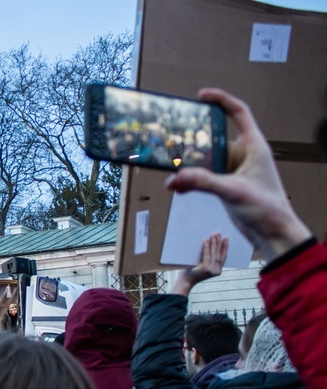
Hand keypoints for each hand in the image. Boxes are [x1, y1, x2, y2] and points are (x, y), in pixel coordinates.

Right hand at [165, 88, 310, 261]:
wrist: (273, 234)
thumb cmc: (267, 208)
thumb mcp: (234, 191)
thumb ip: (205, 182)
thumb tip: (178, 176)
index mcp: (253, 147)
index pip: (238, 113)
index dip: (221, 101)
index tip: (201, 96)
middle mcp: (242, 155)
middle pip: (214, 138)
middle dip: (194, 140)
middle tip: (174, 139)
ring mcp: (233, 170)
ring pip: (205, 160)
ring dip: (188, 166)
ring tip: (172, 172)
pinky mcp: (225, 184)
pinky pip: (202, 177)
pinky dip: (190, 181)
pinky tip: (178, 188)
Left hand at [171, 233, 227, 295]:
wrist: (185, 281)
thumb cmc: (192, 272)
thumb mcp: (203, 266)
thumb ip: (208, 259)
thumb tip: (209, 243)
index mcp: (217, 270)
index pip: (223, 257)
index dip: (225, 247)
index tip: (226, 239)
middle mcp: (216, 270)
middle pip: (219, 254)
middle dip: (219, 243)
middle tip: (219, 233)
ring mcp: (211, 270)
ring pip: (214, 253)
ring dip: (214, 243)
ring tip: (214, 235)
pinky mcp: (205, 268)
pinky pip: (206, 255)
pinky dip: (206, 247)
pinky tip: (206, 240)